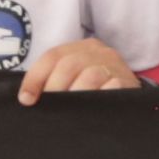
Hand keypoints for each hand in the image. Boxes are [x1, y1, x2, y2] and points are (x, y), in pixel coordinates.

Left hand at [20, 37, 139, 100]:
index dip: (35, 78)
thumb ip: (56, 80)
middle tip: (49, 108)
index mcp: (81, 47)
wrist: (132, 100)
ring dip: (75, 95)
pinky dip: (97, 100)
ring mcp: (115, 66)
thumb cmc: (96, 91)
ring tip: (68, 112)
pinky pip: (110, 89)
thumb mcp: (76, 78)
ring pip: (89, 76)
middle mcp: (99, 52)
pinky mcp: (127, 82)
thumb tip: (27, 97)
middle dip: (54, 89)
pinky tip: (90, 112)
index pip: (52, 56)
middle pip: (69, 64)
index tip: (26, 99)